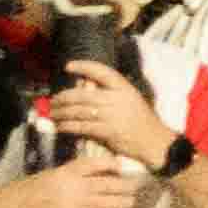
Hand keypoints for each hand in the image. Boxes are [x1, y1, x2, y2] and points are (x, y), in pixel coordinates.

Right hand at [0, 151, 148, 207]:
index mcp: (64, 172)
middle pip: (106, 183)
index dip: (110, 164)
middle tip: (135, 187)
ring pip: (106, 201)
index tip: (121, 166)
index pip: (93, 164)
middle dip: (124, 185)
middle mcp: (72, 185)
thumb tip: (84, 176)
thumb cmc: (23, 192)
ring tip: (131, 203)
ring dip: (122, 202)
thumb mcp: (45, 176)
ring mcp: (72, 203)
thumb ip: (65, 176)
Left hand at [38, 60, 178, 167]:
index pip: (101, 72)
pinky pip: (81, 127)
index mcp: (124, 88)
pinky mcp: (107, 131)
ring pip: (78, 111)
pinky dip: (67, 126)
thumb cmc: (142, 120)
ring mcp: (111, 116)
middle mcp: (117, 99)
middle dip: (63, 98)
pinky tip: (60, 127)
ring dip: (61, 113)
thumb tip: (84, 88)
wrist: (155, 141)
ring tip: (53, 114)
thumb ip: (111, 94)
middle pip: (82, 95)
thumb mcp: (131, 100)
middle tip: (53, 101)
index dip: (83, 67)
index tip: (68, 66)